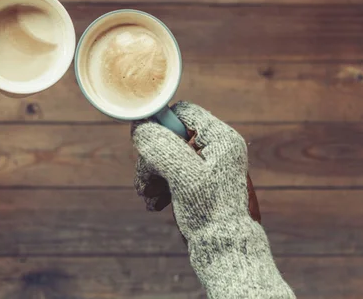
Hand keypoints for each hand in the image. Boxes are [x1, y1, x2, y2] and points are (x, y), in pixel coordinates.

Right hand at [132, 102, 294, 298]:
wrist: (223, 250)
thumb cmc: (209, 212)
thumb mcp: (182, 175)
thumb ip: (160, 145)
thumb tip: (139, 127)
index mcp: (222, 138)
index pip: (183, 112)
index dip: (160, 124)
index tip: (145, 145)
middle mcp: (217, 147)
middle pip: (170, 136)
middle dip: (152, 159)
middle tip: (145, 182)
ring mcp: (208, 165)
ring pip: (167, 155)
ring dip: (152, 175)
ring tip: (149, 197)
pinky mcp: (200, 181)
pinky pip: (171, 172)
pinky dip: (160, 185)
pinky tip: (155, 203)